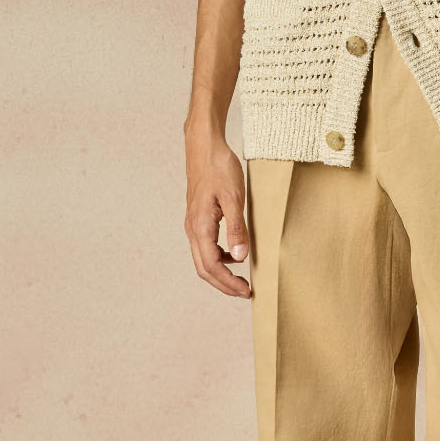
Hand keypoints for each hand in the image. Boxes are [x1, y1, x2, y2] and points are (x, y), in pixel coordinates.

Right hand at [184, 124, 252, 297]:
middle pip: (204, 269)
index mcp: (200, 227)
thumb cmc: (220, 169)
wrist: (204, 147)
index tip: (247, 291)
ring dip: (221, 273)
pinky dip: (219, 258)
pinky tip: (236, 253)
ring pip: (203, 259)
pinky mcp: (198, 218)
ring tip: (242, 279)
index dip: (229, 283)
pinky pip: (205, 247)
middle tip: (246, 292)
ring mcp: (193, 224)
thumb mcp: (234, 198)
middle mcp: (192, 229)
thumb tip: (241, 257)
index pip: (212, 266)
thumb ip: (237, 228)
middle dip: (224, 284)